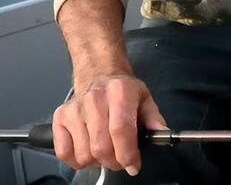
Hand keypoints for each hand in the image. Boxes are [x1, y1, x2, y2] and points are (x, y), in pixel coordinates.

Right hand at [52, 73, 166, 175]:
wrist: (99, 74)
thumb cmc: (123, 89)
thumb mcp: (144, 98)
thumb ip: (154, 118)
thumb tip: (162, 135)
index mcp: (120, 92)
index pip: (121, 130)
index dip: (128, 153)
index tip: (133, 164)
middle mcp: (95, 100)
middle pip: (101, 147)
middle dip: (114, 161)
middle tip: (121, 159)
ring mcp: (74, 109)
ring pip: (84, 155)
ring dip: (97, 162)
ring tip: (105, 150)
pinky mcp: (60, 118)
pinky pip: (65, 153)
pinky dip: (77, 160)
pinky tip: (88, 150)